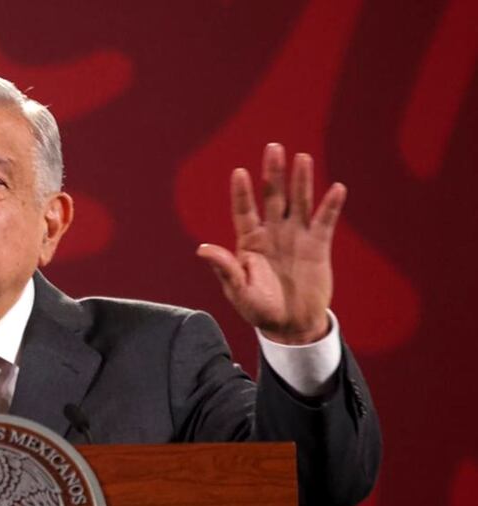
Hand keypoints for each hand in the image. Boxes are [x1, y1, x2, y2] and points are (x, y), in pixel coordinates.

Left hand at [196, 143, 344, 344]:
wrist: (291, 325)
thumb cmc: (260, 309)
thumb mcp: (239, 292)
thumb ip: (225, 269)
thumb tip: (202, 249)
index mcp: (249, 242)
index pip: (244, 211)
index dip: (242, 193)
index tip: (239, 172)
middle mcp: (272, 233)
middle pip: (272, 197)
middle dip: (272, 174)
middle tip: (273, 147)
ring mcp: (296, 236)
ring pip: (298, 202)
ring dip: (301, 180)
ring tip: (302, 158)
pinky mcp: (318, 245)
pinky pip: (324, 221)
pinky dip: (330, 206)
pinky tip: (336, 188)